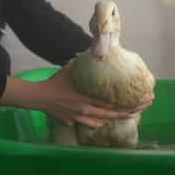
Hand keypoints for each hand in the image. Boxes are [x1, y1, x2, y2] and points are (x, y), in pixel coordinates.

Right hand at [0, 64, 134, 128]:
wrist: (39, 97)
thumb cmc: (55, 82)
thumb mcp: (70, 70)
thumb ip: (82, 63)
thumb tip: (92, 51)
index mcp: (87, 99)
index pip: (110, 105)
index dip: (124, 107)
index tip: (136, 107)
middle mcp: (85, 111)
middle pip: (107, 116)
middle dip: (122, 115)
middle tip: (133, 114)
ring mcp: (77, 118)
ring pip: (95, 123)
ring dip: (105, 121)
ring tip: (114, 120)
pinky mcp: (69, 122)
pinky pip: (82, 123)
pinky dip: (88, 122)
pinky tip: (92, 120)